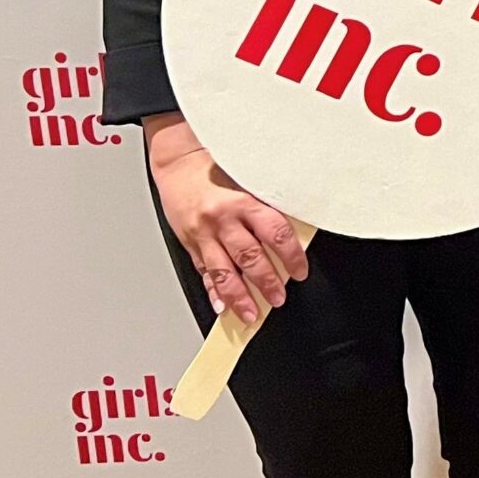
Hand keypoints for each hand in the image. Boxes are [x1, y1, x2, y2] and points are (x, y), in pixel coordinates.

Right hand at [145, 114, 307, 324]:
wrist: (178, 164)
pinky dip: (213, 291)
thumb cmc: (217, 168)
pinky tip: (222, 306)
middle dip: (266, 282)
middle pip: (249, 257)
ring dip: (240, 296)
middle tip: (278, 298)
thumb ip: (268, 204)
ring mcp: (203, 234)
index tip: (299, 271)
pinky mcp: (189, 243)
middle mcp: (223, 219)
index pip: (275, 233)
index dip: (290, 255)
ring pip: (224, 271)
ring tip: (252, 313)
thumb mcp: (249, 180)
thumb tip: (294, 231)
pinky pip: (204, 272)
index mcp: (244, 201)